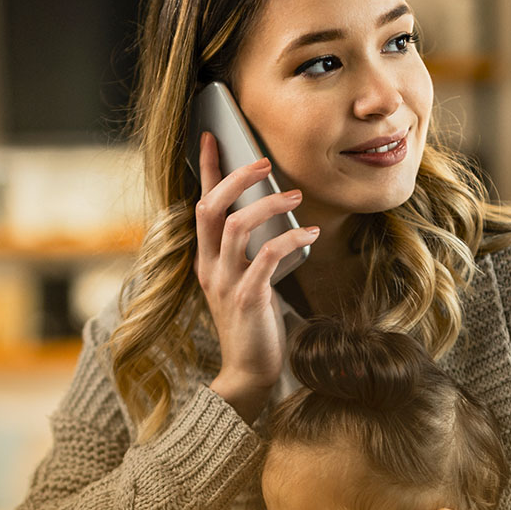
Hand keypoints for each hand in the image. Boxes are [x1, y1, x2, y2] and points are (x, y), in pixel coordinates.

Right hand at [193, 132, 318, 421]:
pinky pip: (264, 258)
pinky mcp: (247, 299)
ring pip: (236, 227)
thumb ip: (251, 251)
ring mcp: (225, 283)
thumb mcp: (246, 281)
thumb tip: (274, 213)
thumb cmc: (254, 324)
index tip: (211, 136)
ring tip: (295, 196)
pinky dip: (289, 241)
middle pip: (210, 208)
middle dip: (235, 178)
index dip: (205, 170)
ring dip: (267, 205)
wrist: (249, 372)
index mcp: (207, 260)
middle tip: (263, 162)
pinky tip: (310, 234)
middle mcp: (210, 267)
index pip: (200, 205)